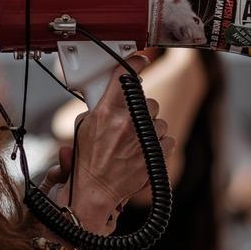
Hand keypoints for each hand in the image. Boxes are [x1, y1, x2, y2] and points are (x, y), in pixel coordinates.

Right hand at [44, 55, 175, 233]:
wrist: (96, 190)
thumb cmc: (87, 162)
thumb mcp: (83, 127)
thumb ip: (98, 107)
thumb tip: (111, 95)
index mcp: (106, 112)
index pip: (124, 76)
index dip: (135, 63)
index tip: (141, 59)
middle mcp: (127, 122)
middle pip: (147, 100)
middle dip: (140, 108)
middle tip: (129, 120)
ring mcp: (143, 139)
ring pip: (158, 120)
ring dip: (149, 128)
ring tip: (134, 140)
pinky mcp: (154, 154)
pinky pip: (167, 139)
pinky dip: (158, 144)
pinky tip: (144, 150)